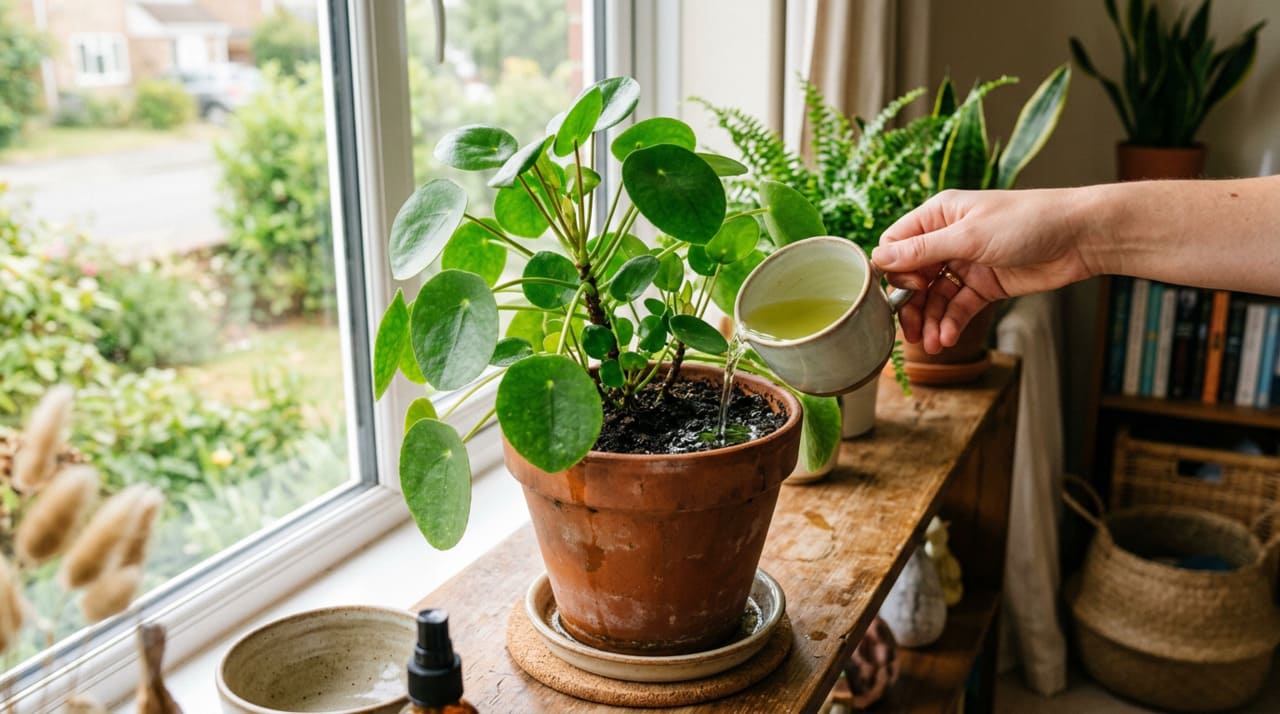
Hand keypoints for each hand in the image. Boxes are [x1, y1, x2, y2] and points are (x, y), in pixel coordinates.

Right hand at [871, 188, 1096, 352]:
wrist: (1079, 237)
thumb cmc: (1027, 222)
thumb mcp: (968, 236)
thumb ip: (922, 250)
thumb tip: (878, 258)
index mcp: (938, 216)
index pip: (896, 244)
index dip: (896, 271)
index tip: (911, 288)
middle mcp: (947, 239)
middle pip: (912, 277)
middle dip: (910, 306)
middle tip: (911, 332)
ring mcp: (965, 264)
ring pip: (933, 298)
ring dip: (930, 321)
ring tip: (932, 345)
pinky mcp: (984, 286)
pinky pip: (957, 307)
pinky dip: (951, 323)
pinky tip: (948, 338)